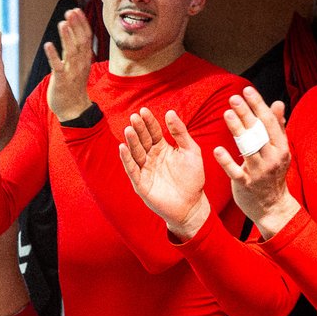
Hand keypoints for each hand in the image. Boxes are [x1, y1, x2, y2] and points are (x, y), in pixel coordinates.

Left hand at [45, 7, 94, 121]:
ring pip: (71, 52)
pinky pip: (58, 67)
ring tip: (62, 23)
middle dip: (76, 26)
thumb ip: (76, 49)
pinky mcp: (61, 81)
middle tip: (71, 11)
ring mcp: (72, 72)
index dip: (81, 23)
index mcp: (85, 59)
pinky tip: (48, 44)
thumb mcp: (78, 65)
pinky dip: (53, 55)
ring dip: (67, 37)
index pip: (86, 37)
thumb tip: (73, 31)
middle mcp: (80, 64)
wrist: (73, 109)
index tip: (76, 10)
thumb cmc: (73, 85)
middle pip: (80, 42)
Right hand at [119, 107, 212, 237]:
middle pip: (143, 140)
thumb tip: (170, 112)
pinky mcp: (140, 183)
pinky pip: (132, 169)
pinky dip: (126, 159)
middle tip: (134, 117)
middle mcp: (151, 157)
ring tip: (128, 129)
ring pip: (136, 152)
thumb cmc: (193, 178)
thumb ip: (181, 133)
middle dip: (138, 129)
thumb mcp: (191, 151)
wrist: (192, 205)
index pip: (153, 131)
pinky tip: (123, 148)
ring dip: (131, 141)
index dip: (149, 121)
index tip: (144, 111)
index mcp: (162, 148)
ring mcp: (145, 170)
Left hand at [211, 87, 296, 235]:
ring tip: (227, 114)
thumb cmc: (273, 174)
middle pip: (258, 132)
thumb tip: (278, 103)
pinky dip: (226, 161)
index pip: (269, 122)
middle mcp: (272, 158)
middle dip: (247, 113)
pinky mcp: (246, 184)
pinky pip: (236, 171)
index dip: (258, 105)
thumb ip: (277, 127)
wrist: (273, 207)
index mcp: (281, 147)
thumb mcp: (279, 151)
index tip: (247, 90)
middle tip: (234, 97)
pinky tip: (217, 150)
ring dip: (238, 131)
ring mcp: (259, 172)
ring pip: (248, 148)